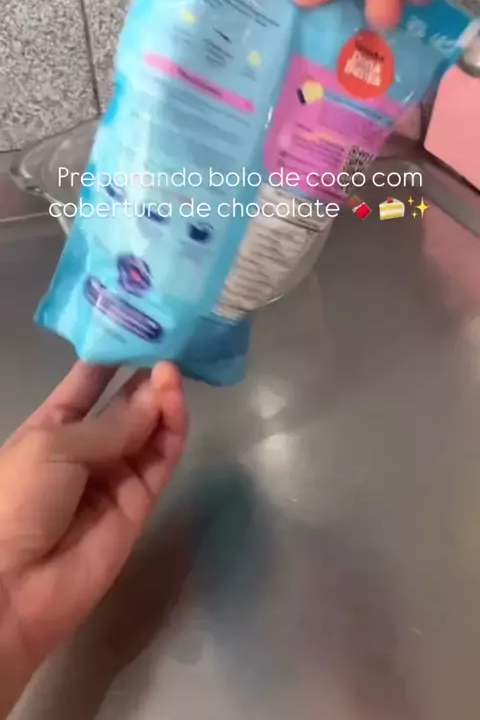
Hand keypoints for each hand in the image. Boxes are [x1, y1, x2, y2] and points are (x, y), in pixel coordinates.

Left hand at [0, 362, 186, 714]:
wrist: (13, 587)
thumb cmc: (17, 499)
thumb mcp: (55, 446)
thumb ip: (113, 423)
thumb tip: (158, 392)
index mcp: (52, 427)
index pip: (88, 384)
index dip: (111, 358)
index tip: (140, 327)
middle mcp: (87, 448)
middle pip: (124, 405)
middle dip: (144, 375)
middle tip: (171, 342)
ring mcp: (116, 475)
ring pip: (148, 430)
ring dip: (161, 399)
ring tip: (173, 370)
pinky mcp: (141, 502)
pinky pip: (161, 460)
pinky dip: (172, 430)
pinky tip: (175, 401)